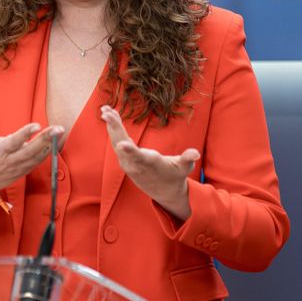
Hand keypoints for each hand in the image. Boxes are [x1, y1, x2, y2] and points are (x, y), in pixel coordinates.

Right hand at [0, 100, 64, 198]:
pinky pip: (38, 162)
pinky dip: (47, 153)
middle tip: (58, 128)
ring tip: (60, 133)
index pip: (14, 142)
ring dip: (50, 145)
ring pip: (37, 157)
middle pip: (31, 150)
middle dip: (46, 139)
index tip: (37, 125)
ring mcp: (18, 167)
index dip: (25, 134)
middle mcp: (11, 160)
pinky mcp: (23, 172)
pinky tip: (56, 143)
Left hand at [101, 105, 199, 220]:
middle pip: (122, 144)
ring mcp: (127, 162)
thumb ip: (188, 159)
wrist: (164, 191)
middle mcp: (135, 164)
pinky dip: (113, 129)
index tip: (122, 144)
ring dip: (111, 125)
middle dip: (114, 128)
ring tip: (105, 110)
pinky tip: (109, 116)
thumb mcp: (184, 168)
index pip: (139, 157)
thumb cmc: (176, 175)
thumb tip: (195, 153)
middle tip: (106, 113)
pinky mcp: (123, 160)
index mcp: (150, 164)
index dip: (130, 151)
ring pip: (116, 141)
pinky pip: (116, 142)